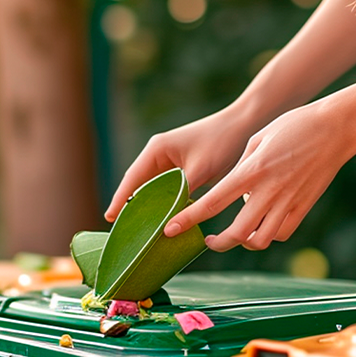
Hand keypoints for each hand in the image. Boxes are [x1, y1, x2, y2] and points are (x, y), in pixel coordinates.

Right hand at [104, 104, 258, 221]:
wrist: (246, 124)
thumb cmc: (222, 141)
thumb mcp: (200, 170)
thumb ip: (182, 195)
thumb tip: (169, 222)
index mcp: (157, 149)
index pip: (132, 178)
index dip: (121, 199)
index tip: (109, 218)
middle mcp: (159, 154)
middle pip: (139, 185)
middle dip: (131, 206)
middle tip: (123, 231)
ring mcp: (170, 161)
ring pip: (153, 189)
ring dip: (148, 206)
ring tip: (139, 229)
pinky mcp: (183, 168)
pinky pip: (167, 190)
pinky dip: (164, 203)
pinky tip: (164, 219)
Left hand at [164, 100, 355, 250]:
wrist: (336, 127)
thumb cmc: (294, 126)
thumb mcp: (257, 139)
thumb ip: (241, 168)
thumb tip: (235, 192)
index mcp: (251, 171)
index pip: (212, 203)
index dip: (188, 219)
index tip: (169, 230)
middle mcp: (268, 191)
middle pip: (236, 233)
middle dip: (217, 243)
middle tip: (208, 240)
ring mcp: (288, 202)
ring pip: (259, 240)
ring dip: (243, 242)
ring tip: (236, 234)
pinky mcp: (303, 207)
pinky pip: (280, 233)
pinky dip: (267, 235)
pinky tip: (261, 225)